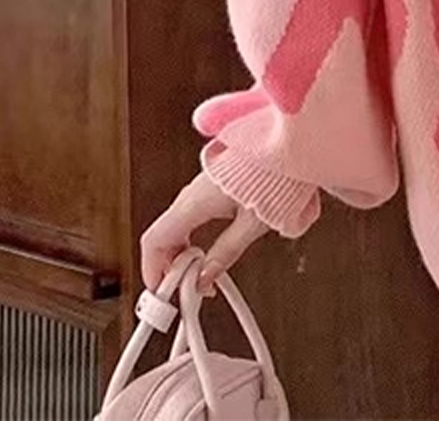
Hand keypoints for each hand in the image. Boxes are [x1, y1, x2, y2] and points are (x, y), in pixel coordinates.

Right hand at [140, 171, 270, 295]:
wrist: (287, 147)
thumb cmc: (274, 176)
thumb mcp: (252, 224)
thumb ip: (226, 253)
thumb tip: (205, 278)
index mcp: (195, 203)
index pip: (154, 240)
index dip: (151, 270)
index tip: (160, 293)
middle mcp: (190, 194)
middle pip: (161, 236)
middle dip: (167, 268)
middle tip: (184, 290)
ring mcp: (198, 189)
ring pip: (173, 228)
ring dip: (180, 255)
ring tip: (198, 277)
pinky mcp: (209, 188)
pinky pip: (186, 218)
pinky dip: (188, 240)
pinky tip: (204, 254)